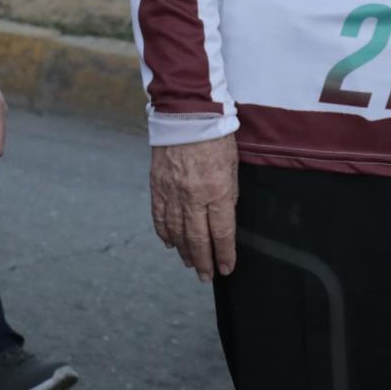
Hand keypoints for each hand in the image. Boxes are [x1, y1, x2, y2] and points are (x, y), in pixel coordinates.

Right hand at [150, 134, 237, 281]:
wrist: (186, 113)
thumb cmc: (215, 136)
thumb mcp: (233, 165)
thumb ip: (228, 194)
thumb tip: (224, 217)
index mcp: (216, 190)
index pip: (221, 233)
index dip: (224, 254)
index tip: (226, 268)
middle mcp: (193, 196)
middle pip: (197, 238)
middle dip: (203, 261)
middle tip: (206, 276)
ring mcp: (172, 192)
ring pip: (176, 232)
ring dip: (184, 251)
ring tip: (190, 264)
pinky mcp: (157, 186)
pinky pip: (159, 216)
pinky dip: (164, 232)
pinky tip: (170, 243)